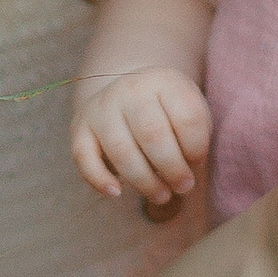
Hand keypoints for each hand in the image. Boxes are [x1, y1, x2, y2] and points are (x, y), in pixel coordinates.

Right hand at [72, 65, 211, 210]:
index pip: (187, 117)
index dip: (197, 148)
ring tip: (162, 196)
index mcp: (164, 81)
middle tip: (184, 187)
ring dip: (144, 181)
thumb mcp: (188, 109)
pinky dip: (98, 179)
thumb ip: (195, 134)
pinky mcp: (80, 127)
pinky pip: (84, 157)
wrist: (127, 93)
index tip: (197, 163)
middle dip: (172, 169)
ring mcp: (102, 108)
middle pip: (153, 134)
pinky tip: (116, 193)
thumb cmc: (166, 110)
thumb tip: (187, 169)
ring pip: (121, 151)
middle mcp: (130, 89)